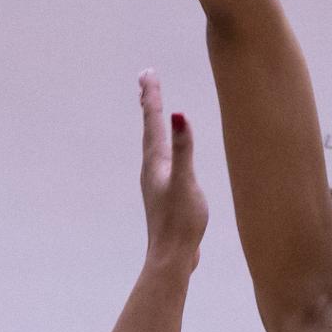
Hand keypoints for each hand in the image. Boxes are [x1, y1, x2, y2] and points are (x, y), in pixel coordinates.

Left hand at [139, 70, 207, 269]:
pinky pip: (162, 160)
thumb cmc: (180, 222)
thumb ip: (183, 148)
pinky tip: (167, 155)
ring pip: (153, 144)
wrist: (171, 258)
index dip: (152, 96)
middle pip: (149, 129)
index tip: (148, 73)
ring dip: (153, 124)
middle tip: (146, 80)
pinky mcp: (164, 194)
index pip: (153, 121)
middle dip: (149, 103)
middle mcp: (152, 169)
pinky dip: (163, 146)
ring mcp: (156, 182)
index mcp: (156, 162)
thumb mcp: (185, 181)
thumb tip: (177, 114)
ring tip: (152, 111)